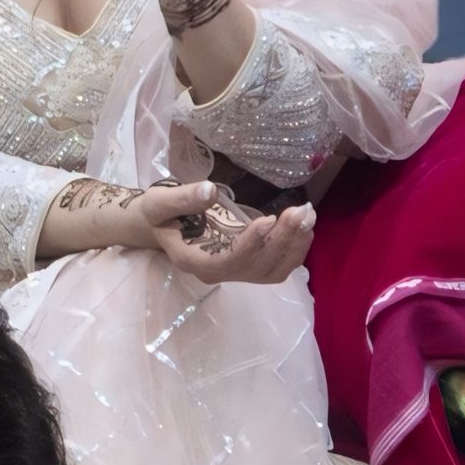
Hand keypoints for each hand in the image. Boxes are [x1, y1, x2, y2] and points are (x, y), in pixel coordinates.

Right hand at [133, 181, 313, 285]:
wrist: (158, 227)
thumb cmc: (157, 215)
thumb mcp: (159, 203)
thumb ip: (182, 198)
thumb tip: (210, 189)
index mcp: (193, 260)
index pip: (227, 261)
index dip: (250, 244)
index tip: (268, 218)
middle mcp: (216, 273)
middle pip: (257, 266)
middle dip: (282, 240)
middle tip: (301, 211)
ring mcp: (234, 274)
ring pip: (272, 270)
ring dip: (294, 246)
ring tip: (307, 217)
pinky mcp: (247, 268)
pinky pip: (277, 268)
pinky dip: (294, 250)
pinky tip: (303, 228)